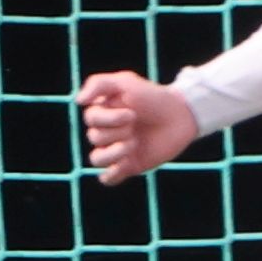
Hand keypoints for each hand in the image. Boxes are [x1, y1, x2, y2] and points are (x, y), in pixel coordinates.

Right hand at [75, 72, 199, 183]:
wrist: (183, 115)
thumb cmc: (153, 97)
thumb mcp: (126, 82)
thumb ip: (98, 84)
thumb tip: (78, 101)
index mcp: (102, 114)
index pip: (91, 119)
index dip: (110, 118)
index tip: (133, 112)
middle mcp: (106, 133)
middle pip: (94, 137)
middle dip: (118, 131)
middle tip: (137, 124)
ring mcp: (117, 151)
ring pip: (97, 159)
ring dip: (114, 152)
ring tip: (134, 143)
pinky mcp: (129, 166)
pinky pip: (108, 178)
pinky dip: (112, 174)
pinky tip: (125, 164)